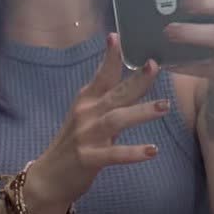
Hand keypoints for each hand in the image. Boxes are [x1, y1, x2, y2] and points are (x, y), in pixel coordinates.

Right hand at [25, 33, 167, 213]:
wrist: (49, 177)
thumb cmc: (74, 144)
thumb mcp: (87, 117)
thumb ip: (107, 101)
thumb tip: (135, 82)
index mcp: (86, 101)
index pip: (102, 75)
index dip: (110, 57)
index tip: (117, 37)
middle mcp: (86, 114)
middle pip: (115, 94)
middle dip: (136, 80)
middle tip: (155, 66)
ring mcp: (86, 136)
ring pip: (117, 120)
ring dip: (141, 112)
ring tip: (164, 106)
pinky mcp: (88, 159)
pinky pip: (114, 155)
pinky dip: (133, 152)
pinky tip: (152, 150)